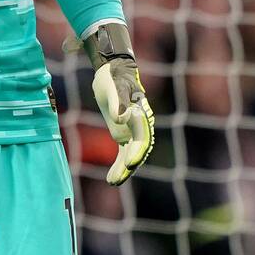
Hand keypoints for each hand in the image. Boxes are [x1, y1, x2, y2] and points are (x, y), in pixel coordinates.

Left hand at [92, 57, 154, 185]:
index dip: (137, 152)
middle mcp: (140, 126)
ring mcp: (132, 131)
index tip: (130, 164)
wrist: (113, 72)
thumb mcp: (114, 87)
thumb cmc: (114, 78)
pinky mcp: (123, 135)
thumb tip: (121, 117)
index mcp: (140, 115)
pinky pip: (123, 154)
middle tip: (117, 179)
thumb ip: (118, 102)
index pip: (142, 138)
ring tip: (113, 182)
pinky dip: (118, 166)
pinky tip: (111, 179)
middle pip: (138, 151)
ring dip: (123, 170)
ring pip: (130, 155)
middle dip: (129, 166)